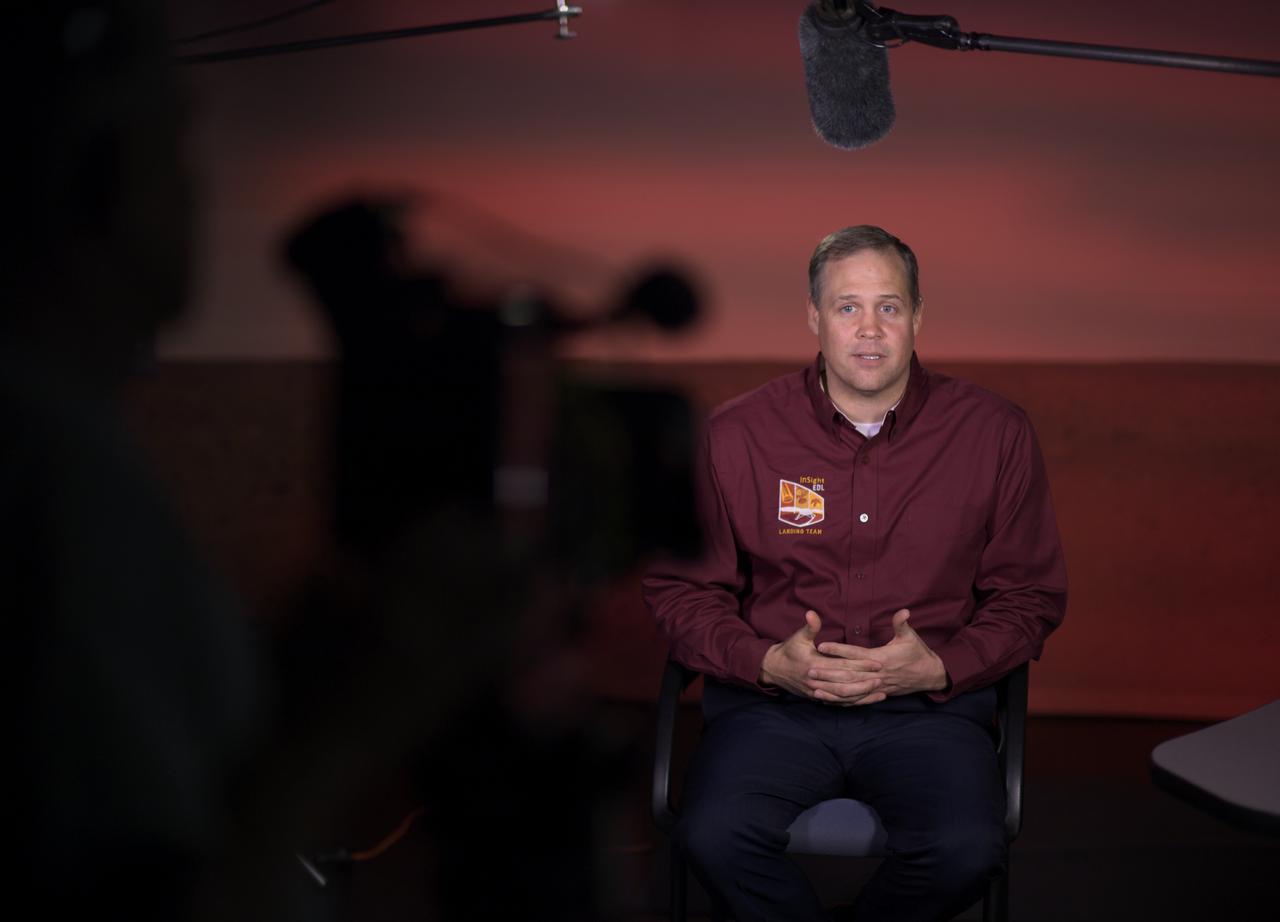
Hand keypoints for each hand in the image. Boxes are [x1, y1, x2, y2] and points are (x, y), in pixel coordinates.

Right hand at [760, 611, 882, 704]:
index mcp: (814, 664)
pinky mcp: (818, 698)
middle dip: (865, 681)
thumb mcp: (797, 637)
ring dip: (862, 695)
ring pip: (843, 696)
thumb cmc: (788, 651)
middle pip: (845, 683)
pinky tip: (867, 701)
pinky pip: (838, 703)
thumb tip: (812, 613)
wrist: (773, 670)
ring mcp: (817, 692)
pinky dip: (854, 703)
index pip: (842, 665)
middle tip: (882, 678)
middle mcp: (816, 681)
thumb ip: (809, 627)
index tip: (876, 663)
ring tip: (879, 692)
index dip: (860, 665)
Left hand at [812, 609, 947, 699]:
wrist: (929, 676)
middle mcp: (876, 675)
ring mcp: (876, 687)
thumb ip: (902, 624)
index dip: (838, 650)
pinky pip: (857, 700)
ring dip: (832, 690)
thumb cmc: (918, 654)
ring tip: (813, 688)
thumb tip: (903, 610)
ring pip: (850, 691)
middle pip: (848, 674)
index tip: (821, 646)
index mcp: (881, 658)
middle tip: (809, 670)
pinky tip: (828, 701)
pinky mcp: (877, 694)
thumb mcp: (911, 637)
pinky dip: (842, 701)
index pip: (855, 654)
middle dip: (828, 672)